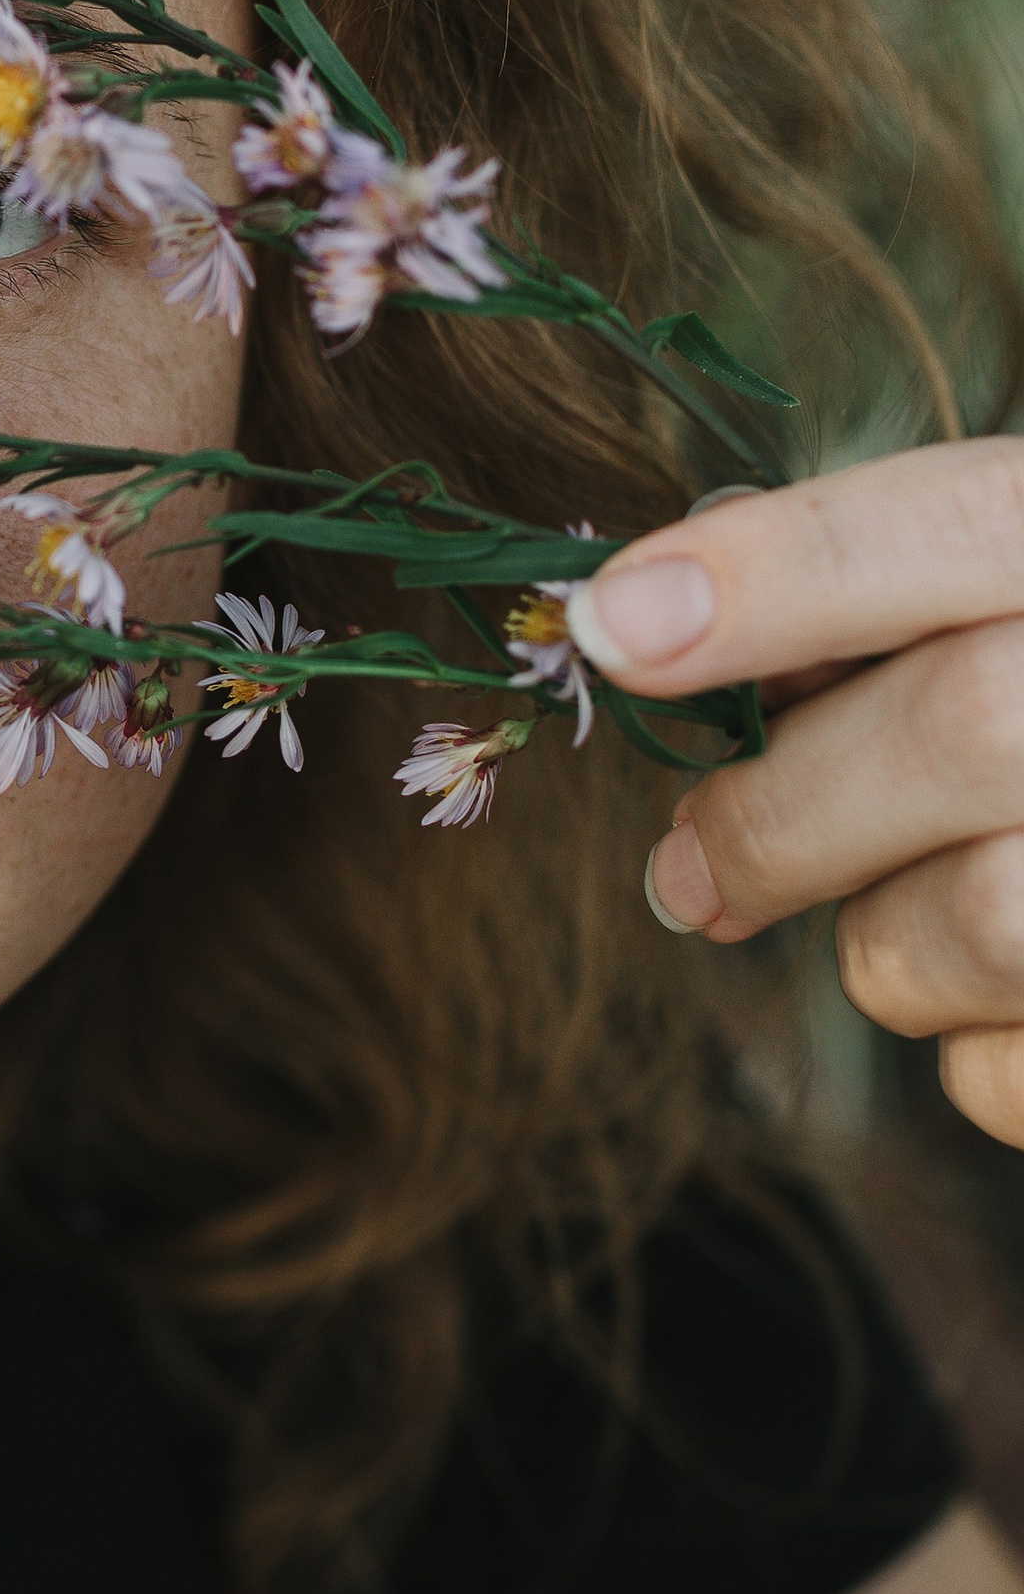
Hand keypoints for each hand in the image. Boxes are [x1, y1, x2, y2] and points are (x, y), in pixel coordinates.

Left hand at [564, 441, 1023, 1146]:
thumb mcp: (988, 608)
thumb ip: (857, 599)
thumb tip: (639, 620)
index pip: (959, 519)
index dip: (779, 573)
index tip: (609, 627)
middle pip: (962, 731)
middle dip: (779, 816)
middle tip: (684, 878)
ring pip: (979, 921)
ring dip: (885, 943)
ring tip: (902, 919)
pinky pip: (1004, 1073)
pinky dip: (966, 1050)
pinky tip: (1000, 1000)